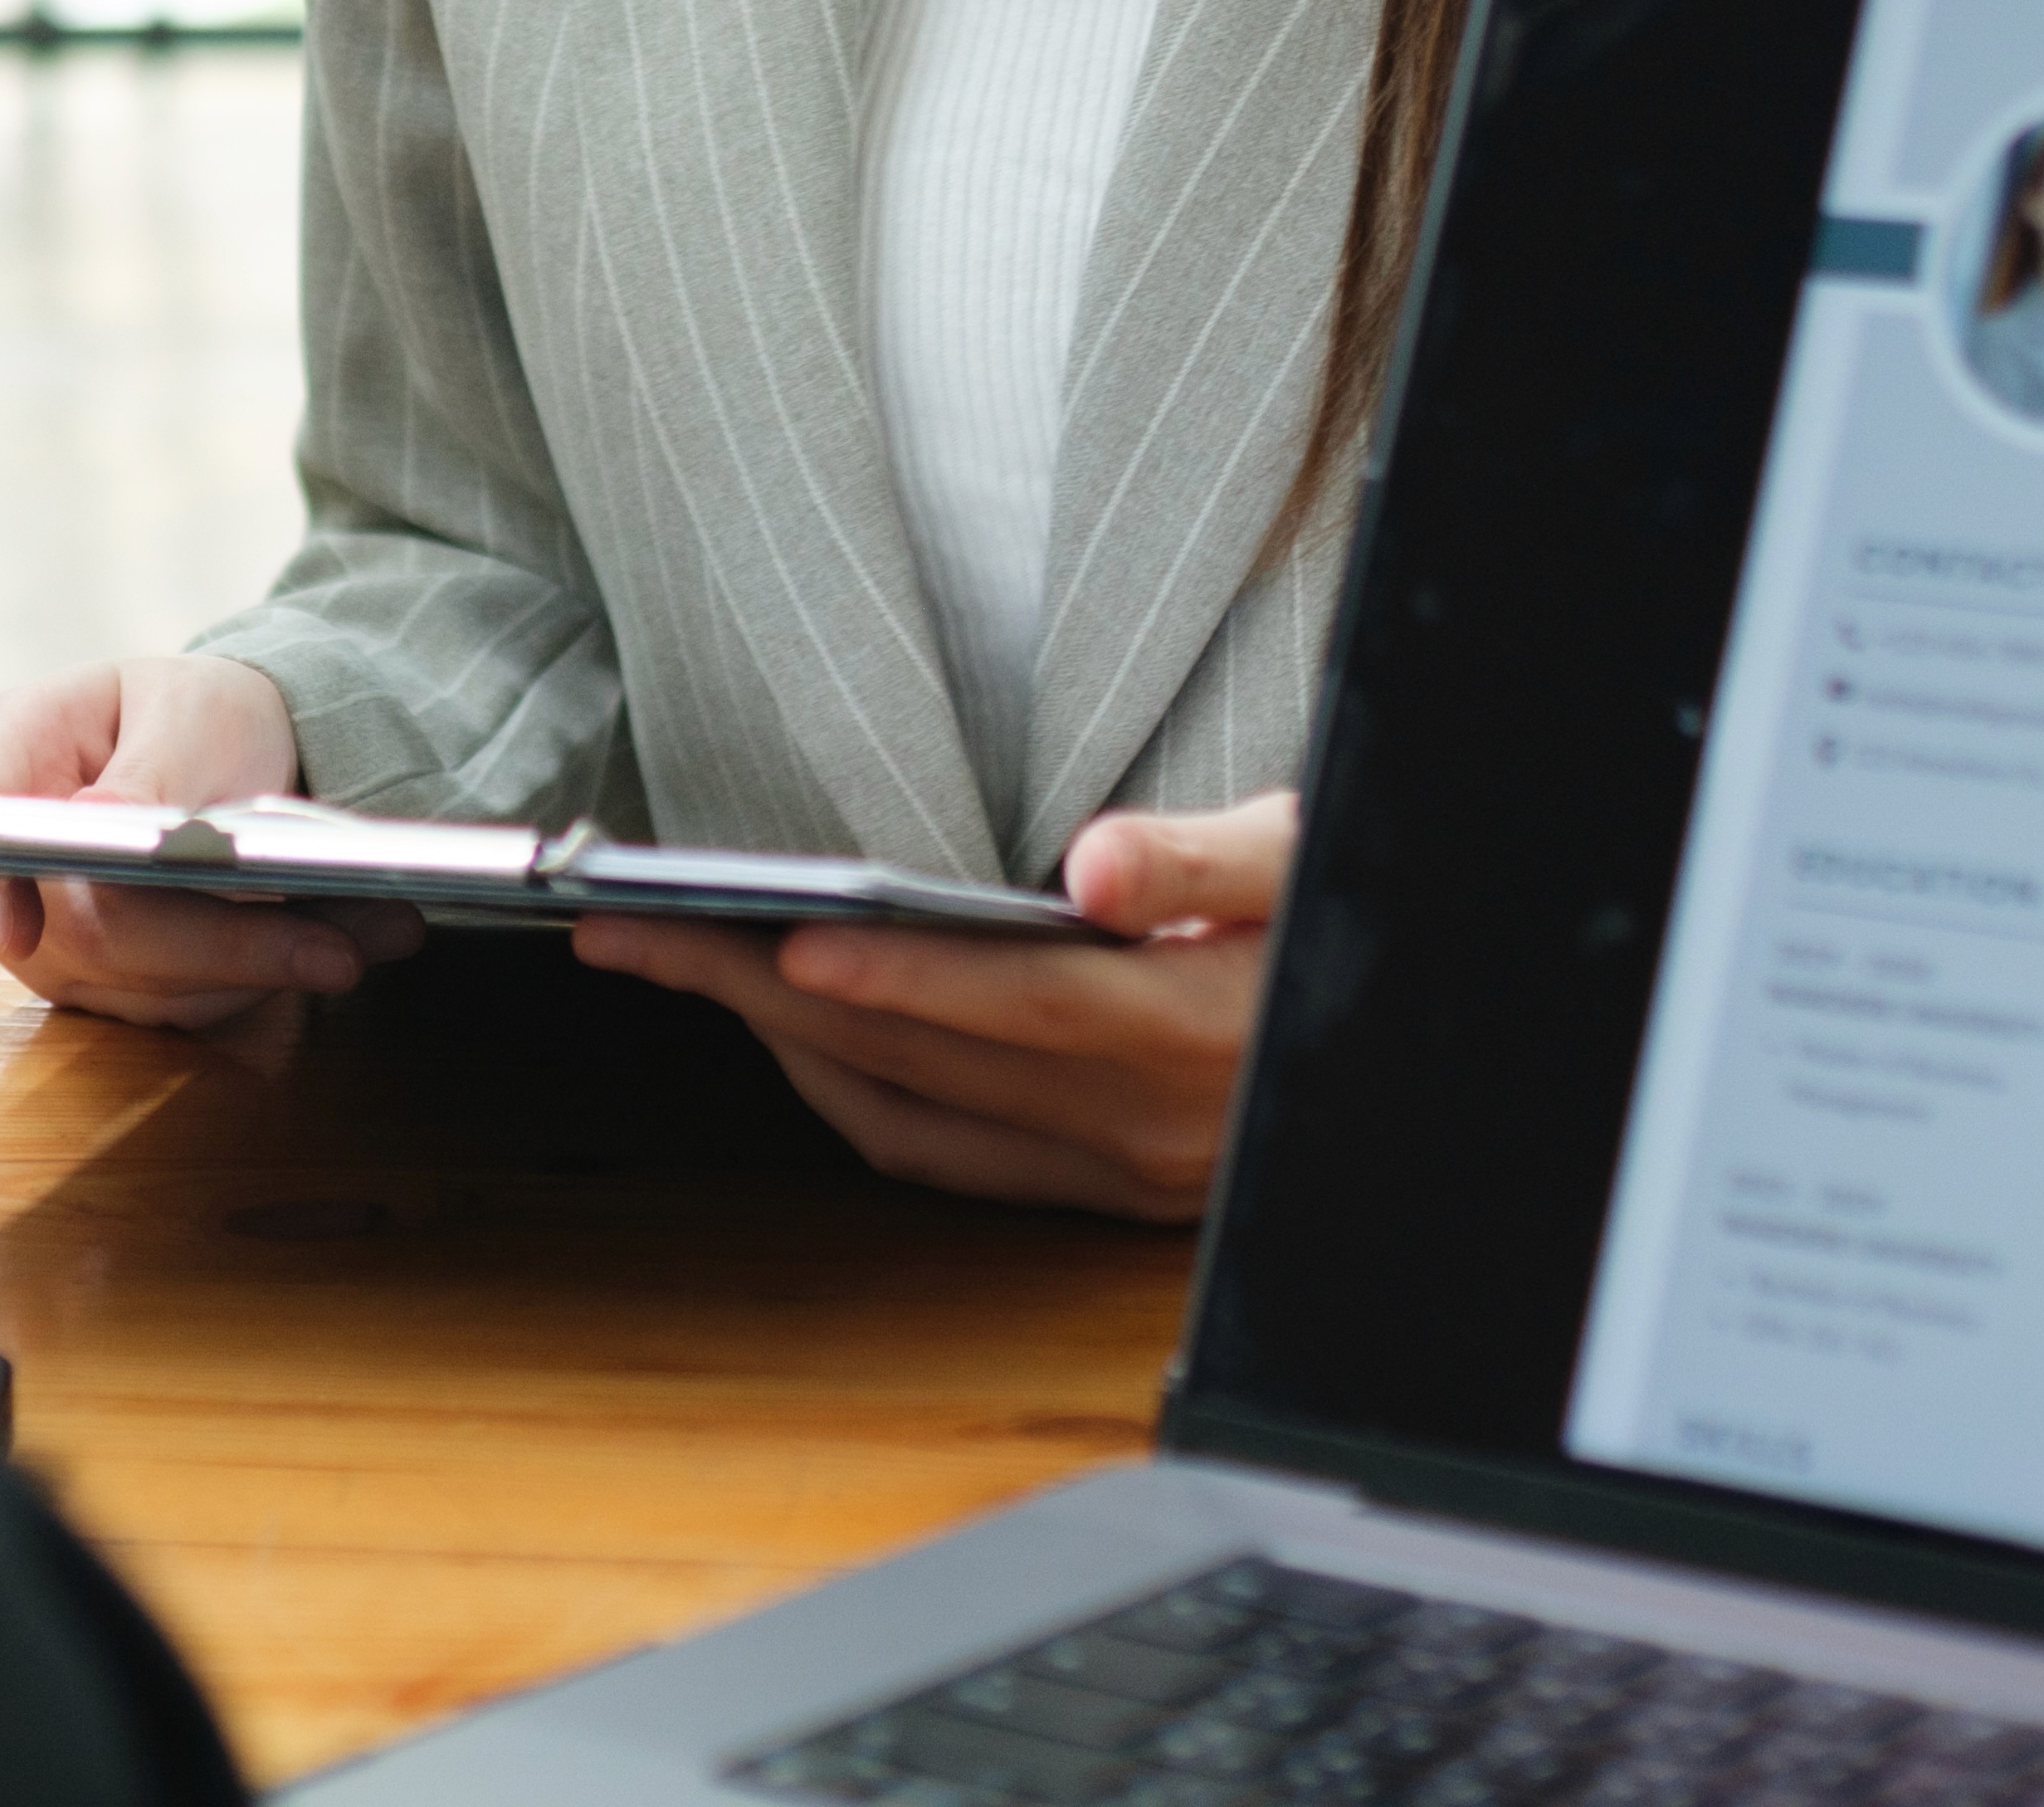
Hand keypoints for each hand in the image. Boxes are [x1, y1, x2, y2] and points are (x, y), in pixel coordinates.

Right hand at [0, 651, 424, 1031]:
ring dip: (267, 969)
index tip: (22, 924)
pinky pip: (186, 1005)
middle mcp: (9, 864)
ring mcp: (52, 937)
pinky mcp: (112, 984)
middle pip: (80, 933)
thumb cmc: (198, 711)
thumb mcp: (186, 711)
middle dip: (216, 945)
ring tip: (378, 931)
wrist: (237, 748)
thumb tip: (99, 828)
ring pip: (143, 984)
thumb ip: (145, 776)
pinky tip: (346, 944)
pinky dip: (271, 980)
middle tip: (335, 947)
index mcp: (1, 759)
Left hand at [569, 791, 1295, 1221]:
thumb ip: (1205, 857)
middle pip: (930, 1058)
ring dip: (782, 1043)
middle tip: (641, 929)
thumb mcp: (1307, 852)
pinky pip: (941, 1156)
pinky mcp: (1099, 1192)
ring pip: (912, 1114)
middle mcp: (1147, 1124)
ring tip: (678, 963)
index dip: (901, 979)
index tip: (788, 943)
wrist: (1402, 1026)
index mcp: (1196, 1029)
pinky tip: (788, 1033)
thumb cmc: (1343, 905)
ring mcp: (1120, 1171)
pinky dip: (848, 1093)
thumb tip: (1095, 868)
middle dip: (768, 992)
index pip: (1023, 1005)